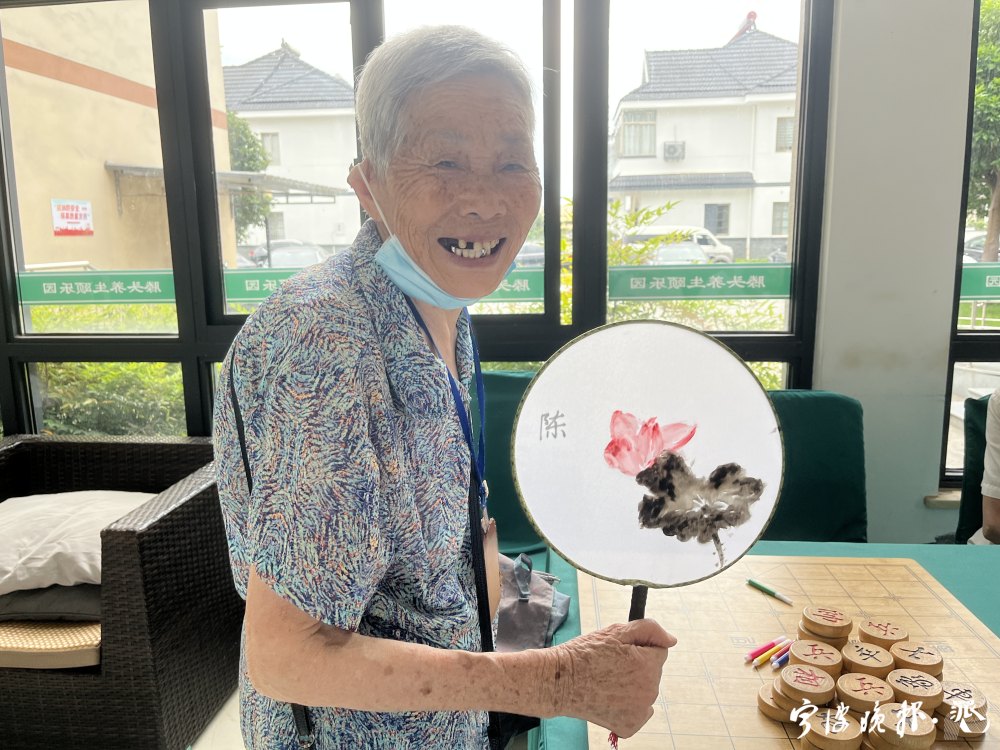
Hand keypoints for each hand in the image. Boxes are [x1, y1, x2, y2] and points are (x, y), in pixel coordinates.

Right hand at [548, 619, 675, 736]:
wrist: (559, 681)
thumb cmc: (584, 654)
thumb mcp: (616, 631)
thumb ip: (649, 630)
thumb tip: (672, 640)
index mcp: (649, 666)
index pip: (659, 651)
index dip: (640, 647)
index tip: (621, 650)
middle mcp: (649, 691)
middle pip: (653, 671)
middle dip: (637, 665)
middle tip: (611, 665)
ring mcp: (640, 711)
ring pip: (645, 690)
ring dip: (633, 685)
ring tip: (607, 680)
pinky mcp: (630, 726)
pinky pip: (639, 711)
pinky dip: (628, 705)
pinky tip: (610, 697)